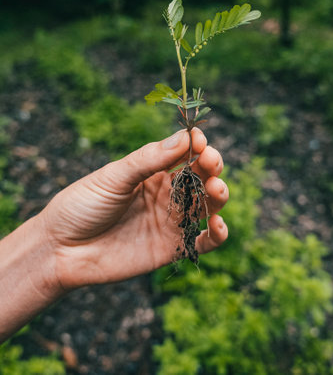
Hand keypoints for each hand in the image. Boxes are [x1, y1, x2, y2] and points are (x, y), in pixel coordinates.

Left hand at [41, 128, 228, 289]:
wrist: (61, 250)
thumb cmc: (82, 205)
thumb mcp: (114, 177)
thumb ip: (148, 159)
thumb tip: (185, 136)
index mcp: (151, 172)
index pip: (184, 154)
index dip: (196, 146)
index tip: (199, 141)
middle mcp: (166, 194)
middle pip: (201, 177)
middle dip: (211, 167)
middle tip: (210, 164)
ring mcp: (170, 221)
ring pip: (207, 206)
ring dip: (218, 195)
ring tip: (215, 189)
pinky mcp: (172, 248)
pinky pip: (203, 241)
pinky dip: (217, 234)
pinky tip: (217, 224)